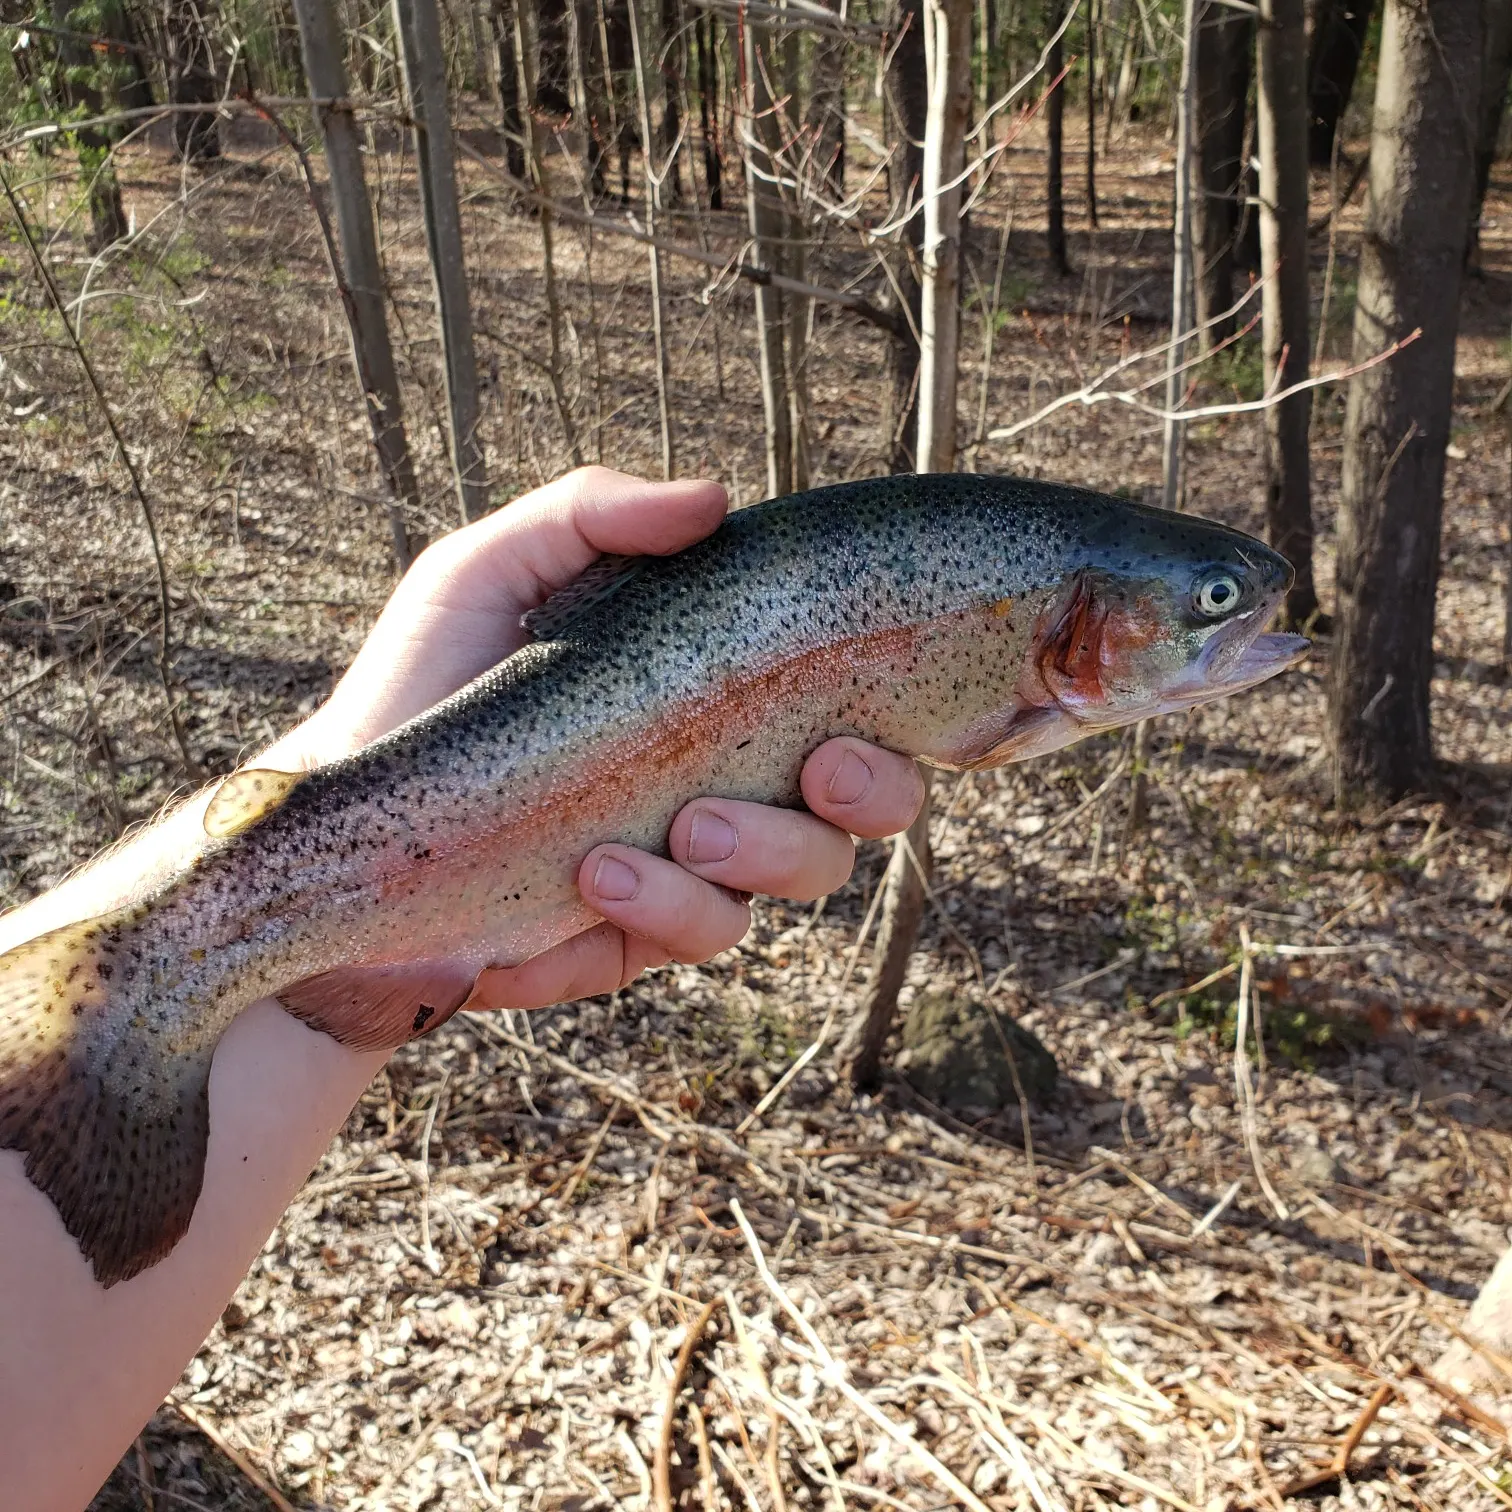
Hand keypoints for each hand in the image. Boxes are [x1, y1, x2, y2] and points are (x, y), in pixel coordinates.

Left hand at [277, 467, 924, 1010]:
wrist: (346, 830)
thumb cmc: (427, 684)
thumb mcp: (489, 571)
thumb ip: (591, 517)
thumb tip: (715, 498)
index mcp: (720, 689)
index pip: (849, 694)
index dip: (900, 700)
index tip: (887, 683)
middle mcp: (731, 774)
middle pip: (872, 800)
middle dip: (874, 788)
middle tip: (819, 764)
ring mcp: (697, 863)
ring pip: (811, 872)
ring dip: (767, 848)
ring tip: (683, 823)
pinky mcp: (649, 933)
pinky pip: (712, 932)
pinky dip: (671, 903)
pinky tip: (596, 873)